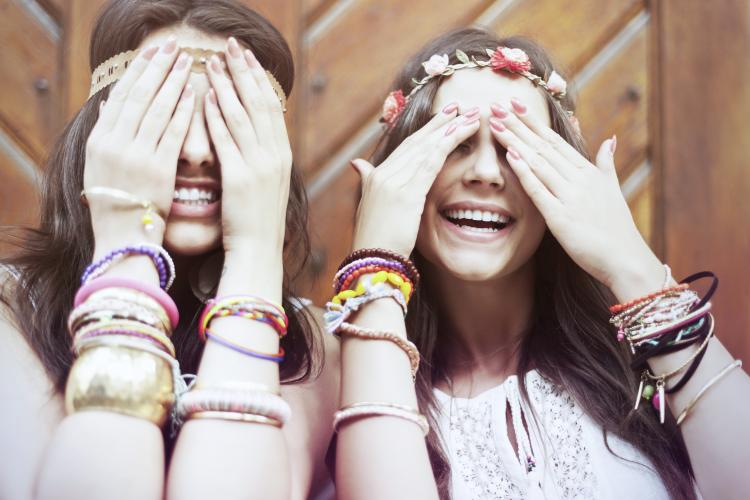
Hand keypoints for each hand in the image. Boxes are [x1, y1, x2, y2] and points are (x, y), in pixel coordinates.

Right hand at [85, 37, 194, 249]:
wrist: (123, 240)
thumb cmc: (116, 205)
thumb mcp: (100, 167)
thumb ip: (107, 136)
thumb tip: (110, 105)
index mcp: (99, 141)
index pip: (119, 96)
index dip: (137, 72)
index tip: (151, 54)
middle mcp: (114, 144)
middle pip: (138, 95)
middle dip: (157, 68)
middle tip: (173, 47)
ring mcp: (136, 156)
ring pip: (156, 108)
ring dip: (173, 81)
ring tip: (187, 62)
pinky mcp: (158, 169)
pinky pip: (172, 132)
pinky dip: (183, 110)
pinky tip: (194, 93)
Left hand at [203, 38, 291, 260]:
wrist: (258, 250)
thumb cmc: (258, 221)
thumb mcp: (269, 184)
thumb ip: (264, 157)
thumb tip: (253, 134)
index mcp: (283, 156)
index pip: (272, 107)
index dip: (259, 79)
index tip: (248, 57)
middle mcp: (275, 156)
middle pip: (259, 103)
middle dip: (245, 71)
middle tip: (231, 46)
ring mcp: (259, 166)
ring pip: (243, 115)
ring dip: (227, 84)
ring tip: (212, 61)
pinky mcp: (239, 177)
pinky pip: (227, 139)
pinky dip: (217, 115)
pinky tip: (207, 95)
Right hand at [351, 105, 479, 256]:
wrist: (371, 262)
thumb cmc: (375, 242)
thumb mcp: (371, 208)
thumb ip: (368, 182)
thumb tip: (358, 164)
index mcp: (376, 177)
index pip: (406, 147)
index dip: (425, 131)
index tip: (442, 118)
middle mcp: (383, 174)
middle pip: (417, 141)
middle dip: (440, 122)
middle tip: (460, 106)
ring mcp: (393, 182)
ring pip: (427, 147)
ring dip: (451, 128)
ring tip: (470, 116)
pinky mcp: (406, 193)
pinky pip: (431, 161)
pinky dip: (448, 143)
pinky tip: (462, 133)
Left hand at [489, 98, 663, 298]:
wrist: (626, 259)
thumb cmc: (617, 228)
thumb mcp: (613, 190)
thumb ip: (607, 163)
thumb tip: (609, 139)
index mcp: (588, 171)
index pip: (555, 140)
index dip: (533, 122)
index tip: (515, 104)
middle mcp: (578, 179)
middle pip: (542, 145)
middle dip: (518, 124)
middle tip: (496, 105)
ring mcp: (570, 196)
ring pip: (538, 162)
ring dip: (515, 141)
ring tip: (495, 123)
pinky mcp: (561, 217)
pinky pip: (539, 190)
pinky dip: (524, 171)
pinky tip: (510, 156)